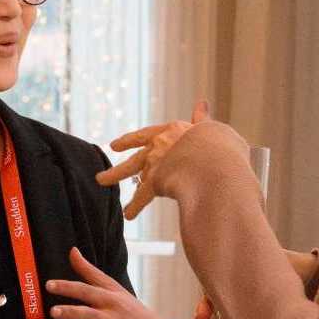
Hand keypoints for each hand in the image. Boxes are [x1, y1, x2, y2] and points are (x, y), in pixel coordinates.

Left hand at [45, 247, 170, 318]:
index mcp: (111, 300)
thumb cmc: (130, 309)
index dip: (69, 287)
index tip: (49, 285)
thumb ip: (90, 272)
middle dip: (72, 313)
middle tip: (53, 312)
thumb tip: (72, 251)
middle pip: (89, 315)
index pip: (88, 291)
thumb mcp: (114, 288)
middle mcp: (111, 318)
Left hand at [96, 101, 210, 219]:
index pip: (145, 135)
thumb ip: (201, 120)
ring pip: (131, 173)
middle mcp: (158, 146)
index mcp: (171, 131)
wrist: (213, 154)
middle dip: (118, 166)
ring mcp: (155, 163)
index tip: (115, 145)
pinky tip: (128, 214)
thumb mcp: (208, 128)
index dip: (130, 141)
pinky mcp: (156, 180)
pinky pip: (143, 196)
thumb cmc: (216, 142)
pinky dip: (135, 206)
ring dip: (114, 176)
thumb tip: (202, 104)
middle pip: (134, 158)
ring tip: (102, 182)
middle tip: (102, 173)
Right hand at [191, 250, 314, 318]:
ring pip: (226, 317)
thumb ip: (254, 275)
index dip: (207, 303)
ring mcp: (248, 304)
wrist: (310, 275)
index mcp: (240, 274)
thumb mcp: (269, 267)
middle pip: (219, 303)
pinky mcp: (256, 318)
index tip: (201, 317)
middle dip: (206, 317)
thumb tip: (230, 286)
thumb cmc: (288, 267)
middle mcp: (241, 288)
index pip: (216, 287)